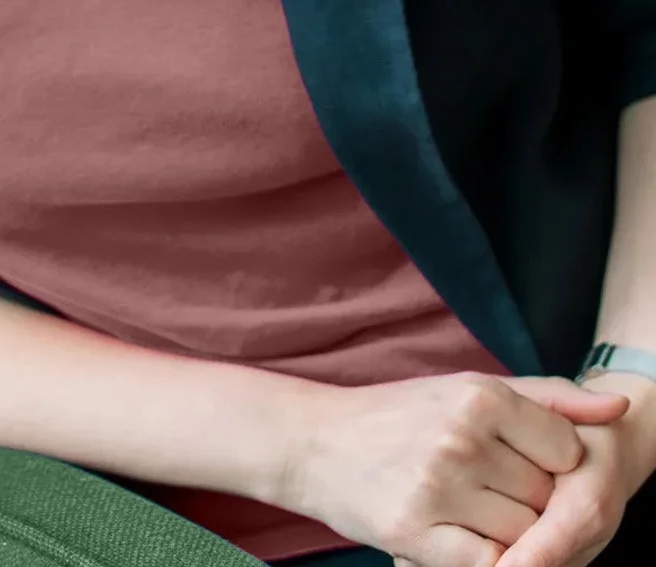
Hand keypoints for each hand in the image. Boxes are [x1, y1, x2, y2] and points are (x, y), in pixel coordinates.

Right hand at [287, 372, 629, 566]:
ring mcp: (438, 489)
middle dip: (527, 498)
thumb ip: (549, 398)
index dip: (551, 462)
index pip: (566, 450)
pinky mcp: (415, 535)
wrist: (315, 442)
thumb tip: (620, 410)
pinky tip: (457, 532)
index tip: (518, 458)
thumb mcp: (468, 388)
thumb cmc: (401, 415)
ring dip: (506, 532)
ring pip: (523, 536)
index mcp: (478, 395)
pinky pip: (488, 565)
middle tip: (486, 484)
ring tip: (469, 506)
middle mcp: (461, 439)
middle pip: (546, 497)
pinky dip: (483, 557)